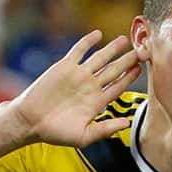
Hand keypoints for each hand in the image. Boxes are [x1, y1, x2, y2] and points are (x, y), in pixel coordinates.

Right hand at [10, 30, 146, 147]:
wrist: (30, 121)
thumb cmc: (54, 133)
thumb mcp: (83, 137)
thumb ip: (105, 129)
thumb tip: (127, 123)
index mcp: (96, 103)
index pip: (117, 86)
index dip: (129, 77)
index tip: (140, 68)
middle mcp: (89, 87)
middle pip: (113, 70)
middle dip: (127, 60)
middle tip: (142, 50)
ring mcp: (78, 75)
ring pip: (100, 58)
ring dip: (112, 49)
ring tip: (125, 40)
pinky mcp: (64, 67)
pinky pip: (79, 51)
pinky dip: (88, 42)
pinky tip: (98, 34)